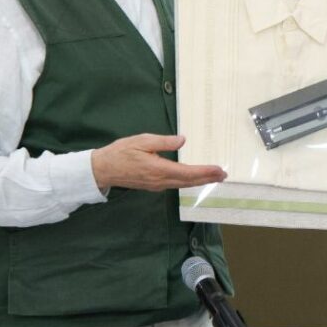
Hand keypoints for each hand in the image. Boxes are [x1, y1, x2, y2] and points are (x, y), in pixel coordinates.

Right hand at [91, 134, 226, 190]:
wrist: (103, 169)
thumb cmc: (121, 152)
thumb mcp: (142, 140)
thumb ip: (164, 142)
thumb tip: (183, 140)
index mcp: (159, 169)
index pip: (188, 172)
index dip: (205, 172)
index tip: (219, 170)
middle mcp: (161, 180)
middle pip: (189, 181)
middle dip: (208, 178)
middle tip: (224, 175)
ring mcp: (157, 185)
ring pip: (183, 184)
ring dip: (200, 181)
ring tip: (214, 177)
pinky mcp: (154, 185)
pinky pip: (176, 184)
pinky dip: (189, 181)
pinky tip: (194, 178)